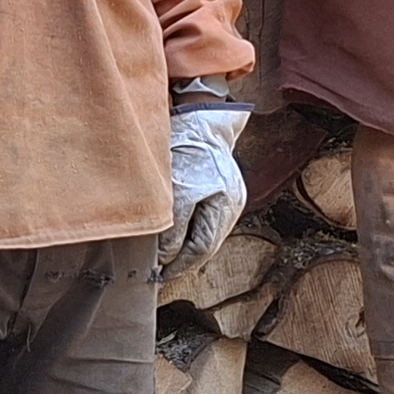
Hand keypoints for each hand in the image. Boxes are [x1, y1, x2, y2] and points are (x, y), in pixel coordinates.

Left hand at [157, 105, 250, 279]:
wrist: (201, 120)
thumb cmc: (188, 148)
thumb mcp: (177, 189)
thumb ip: (173, 225)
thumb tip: (166, 256)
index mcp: (225, 205)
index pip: (202, 248)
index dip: (180, 264)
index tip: (161, 273)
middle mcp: (232, 204)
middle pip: (208, 245)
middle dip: (184, 260)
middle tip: (162, 272)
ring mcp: (230, 198)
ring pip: (208, 235)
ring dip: (188, 249)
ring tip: (167, 258)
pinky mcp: (223, 191)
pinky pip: (208, 222)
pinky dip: (192, 233)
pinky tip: (179, 237)